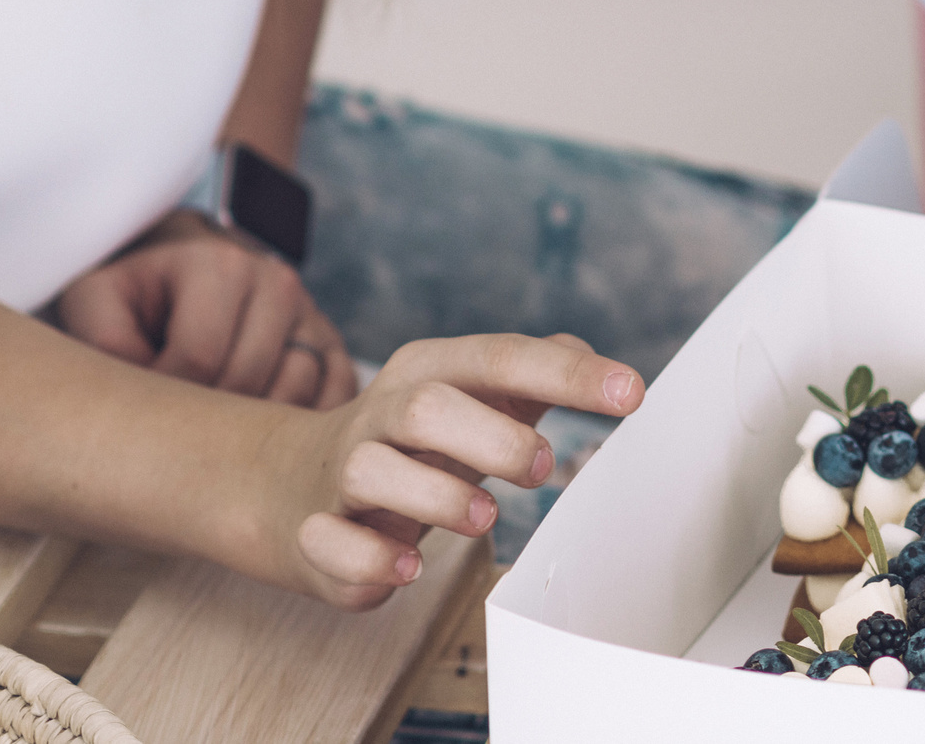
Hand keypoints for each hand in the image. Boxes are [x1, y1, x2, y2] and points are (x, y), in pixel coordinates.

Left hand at [56, 210, 354, 410]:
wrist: (178, 265)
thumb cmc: (133, 291)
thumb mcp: (97, 298)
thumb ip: (104, 337)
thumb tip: (147, 389)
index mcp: (222, 265)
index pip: (199, 360)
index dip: (161, 398)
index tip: (136, 407)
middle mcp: (278, 283)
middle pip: (250, 381)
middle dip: (205, 418)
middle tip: (171, 429)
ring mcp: (311, 314)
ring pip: (297, 391)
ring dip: (254, 424)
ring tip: (212, 432)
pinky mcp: (330, 343)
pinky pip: (336, 395)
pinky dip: (305, 420)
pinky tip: (264, 434)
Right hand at [254, 333, 644, 608]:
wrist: (293, 483)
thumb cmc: (414, 440)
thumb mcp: (472, 396)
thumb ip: (537, 378)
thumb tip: (600, 366)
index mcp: (429, 371)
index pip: (500, 357)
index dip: (568, 373)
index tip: (632, 392)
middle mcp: (380, 415)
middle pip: (427, 407)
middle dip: (494, 438)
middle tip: (544, 468)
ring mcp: (341, 474)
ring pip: (372, 472)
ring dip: (437, 497)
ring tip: (484, 517)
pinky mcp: (316, 535)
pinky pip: (331, 543)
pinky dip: (372, 559)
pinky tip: (410, 566)